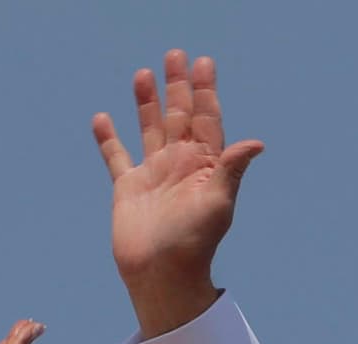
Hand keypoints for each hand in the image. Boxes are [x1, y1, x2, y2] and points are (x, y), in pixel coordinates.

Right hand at [92, 50, 262, 336]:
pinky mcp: (128, 188)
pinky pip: (116, 157)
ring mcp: (154, 174)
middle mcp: (180, 165)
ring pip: (150, 129)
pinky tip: (102, 118)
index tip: (204, 64)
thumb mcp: (218, 204)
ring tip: (143, 74)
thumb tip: (256, 143)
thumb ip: (232, 170)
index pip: (207, 120)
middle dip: (178, 87)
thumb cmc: (194, 243)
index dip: (206, 92)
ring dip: (147, 103)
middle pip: (179, 116)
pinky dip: (108, 139)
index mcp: (205, 166)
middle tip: (176, 55)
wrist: (162, 275)